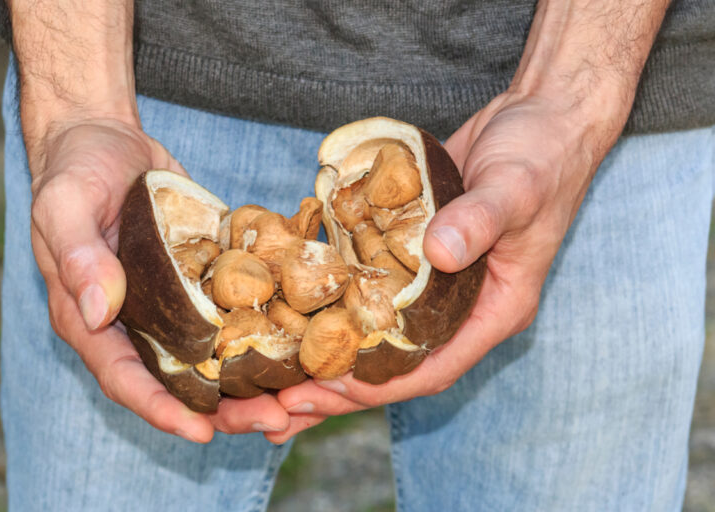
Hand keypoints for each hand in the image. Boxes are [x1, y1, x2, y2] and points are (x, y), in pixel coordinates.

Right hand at [30, 119, 290, 441]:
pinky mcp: (196, 279)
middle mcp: (133, 321)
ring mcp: (167, 303)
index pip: (124, 378)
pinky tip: (298, 340)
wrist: (106, 139)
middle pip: (176, 379)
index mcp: (90, 319)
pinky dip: (258, 331)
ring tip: (296, 394)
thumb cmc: (74, 171)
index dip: (161, 410)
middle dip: (222, 407)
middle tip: (273, 420)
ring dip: (250, 378)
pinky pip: (227, 311)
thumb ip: (78, 257)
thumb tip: (97, 312)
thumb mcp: (65, 206)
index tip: (202, 433)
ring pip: (209, 354)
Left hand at [265, 89, 616, 443]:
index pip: (435, 367)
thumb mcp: (516, 188)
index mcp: (495, 309)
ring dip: (329, 350)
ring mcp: (435, 280)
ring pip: (377, 329)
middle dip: (340, 386)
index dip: (381, 385)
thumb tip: (438, 255)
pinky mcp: (411, 250)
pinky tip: (292, 304)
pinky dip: (335, 297)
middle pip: (396, 361)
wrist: (540, 116)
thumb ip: (479, 221)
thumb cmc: (542, 155)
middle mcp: (461, 305)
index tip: (328, 390)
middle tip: (282, 403)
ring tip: (276, 372)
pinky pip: (371, 284)